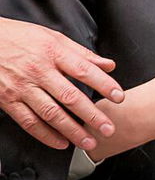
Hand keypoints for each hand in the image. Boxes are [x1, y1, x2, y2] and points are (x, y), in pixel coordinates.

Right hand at [0, 18, 124, 151]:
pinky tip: (61, 142)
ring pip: (51, 113)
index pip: (84, 70)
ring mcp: (22, 87)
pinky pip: (29, 122)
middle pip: (70, 97)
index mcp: (53, 52)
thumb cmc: (19, 38)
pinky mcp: (7, 100)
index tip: (118, 97)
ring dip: (72, 130)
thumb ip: (82, 53)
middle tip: (108, 128)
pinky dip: (46, 135)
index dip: (104, 84)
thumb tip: (108, 64)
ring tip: (88, 141)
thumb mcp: (52, 37)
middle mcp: (38, 71)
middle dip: (92, 115)